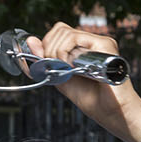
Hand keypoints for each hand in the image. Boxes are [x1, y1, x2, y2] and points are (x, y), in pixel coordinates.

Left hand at [31, 23, 140, 141]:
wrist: (110, 112)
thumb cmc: (91, 99)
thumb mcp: (59, 79)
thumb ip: (45, 62)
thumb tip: (29, 42)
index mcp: (82, 48)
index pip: (57, 33)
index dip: (44, 45)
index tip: (40, 62)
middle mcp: (91, 41)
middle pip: (59, 29)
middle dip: (48, 50)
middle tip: (54, 69)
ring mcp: (99, 42)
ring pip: (64, 32)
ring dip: (56, 53)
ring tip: (64, 71)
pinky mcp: (105, 45)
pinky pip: (74, 38)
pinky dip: (64, 52)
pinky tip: (70, 67)